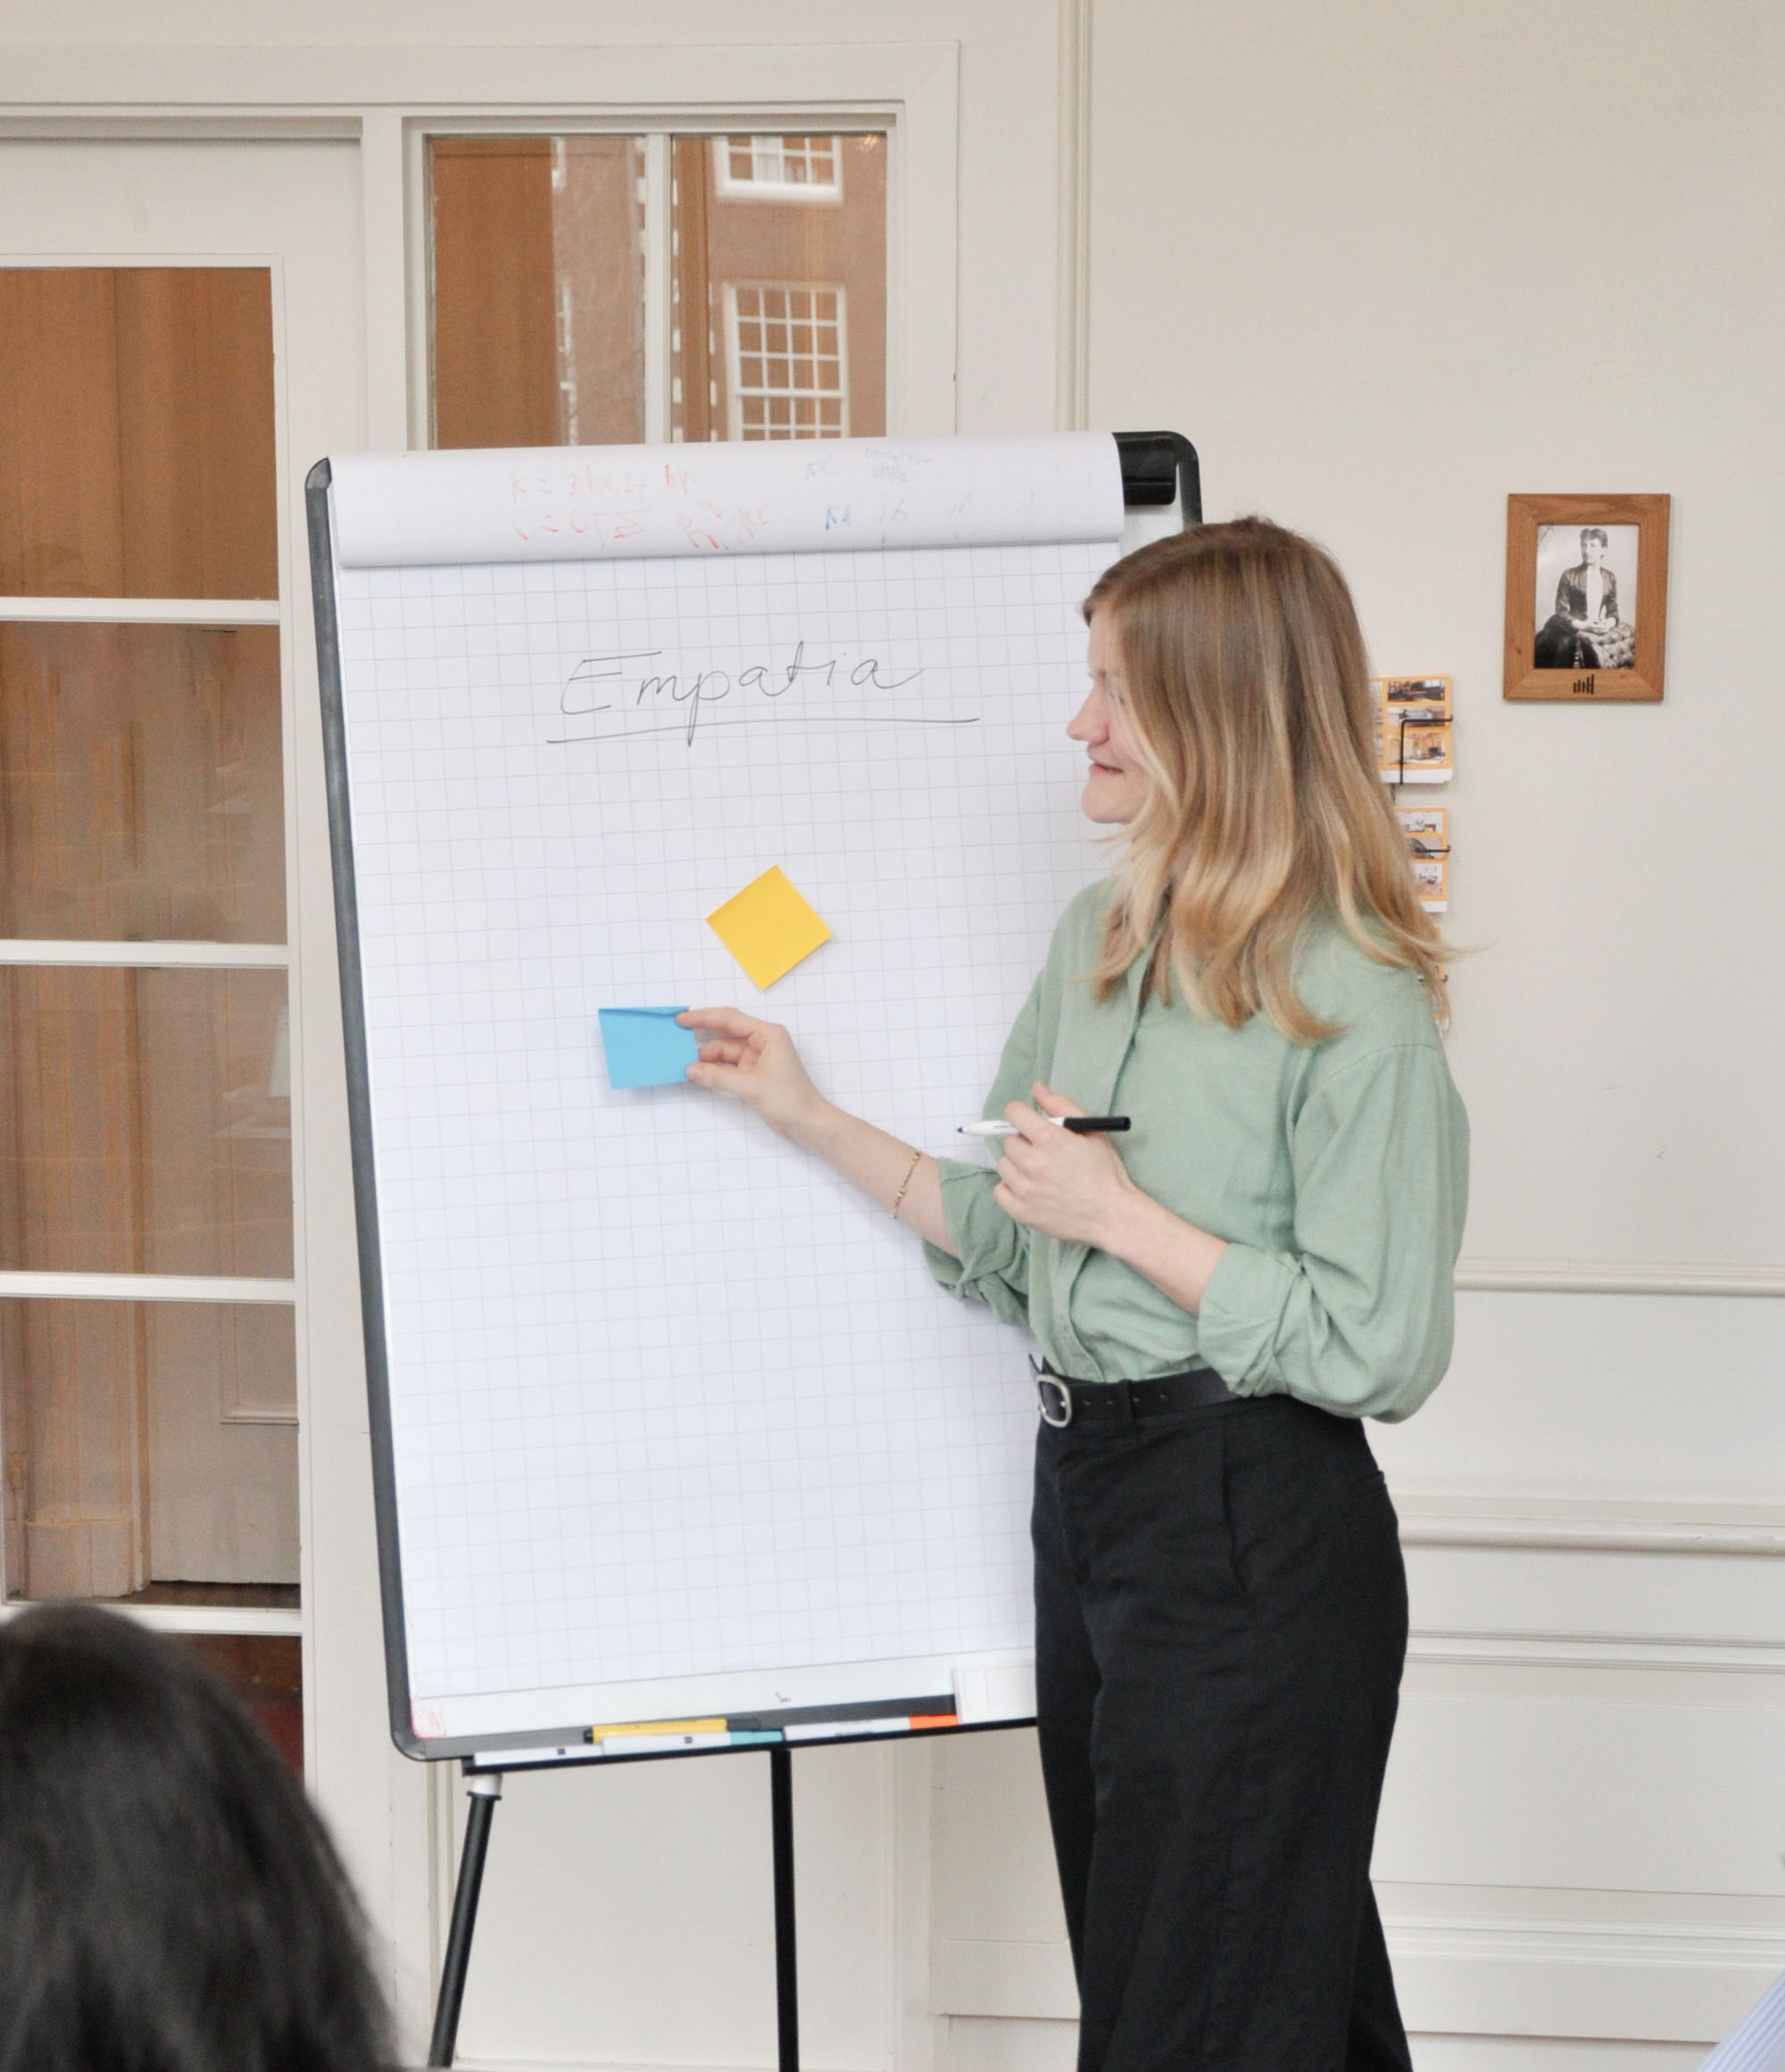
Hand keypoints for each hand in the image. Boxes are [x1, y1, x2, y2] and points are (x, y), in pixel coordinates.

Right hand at [680, 1007, 830, 1144]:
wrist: (809, 1124)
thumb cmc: (790, 1100)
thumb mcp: (751, 1086)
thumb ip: (718, 1076)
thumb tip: (691, 1069)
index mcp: (768, 1034)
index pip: (730, 1019)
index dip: (703, 1017)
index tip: (682, 1019)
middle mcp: (763, 1042)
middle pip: (726, 1035)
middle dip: (702, 1039)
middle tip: (677, 1041)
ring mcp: (758, 1059)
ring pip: (725, 1053)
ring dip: (707, 1059)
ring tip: (685, 1065)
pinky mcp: (755, 1074)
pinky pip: (729, 1067)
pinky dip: (715, 1070)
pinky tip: (699, 1073)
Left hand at [992, 1083, 1138, 1247]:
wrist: (1111, 1215)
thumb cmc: (1105, 1174)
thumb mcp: (1091, 1132)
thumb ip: (1061, 1106)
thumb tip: (1037, 1089)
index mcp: (1050, 1139)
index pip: (1014, 1113)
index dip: (1022, 1114)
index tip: (1028, 1121)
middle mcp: (1033, 1163)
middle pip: (1010, 1141)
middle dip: (1025, 1142)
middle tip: (1044, 1152)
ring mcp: (1025, 1189)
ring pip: (1003, 1164)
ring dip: (1017, 1164)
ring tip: (1039, 1172)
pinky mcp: (1021, 1210)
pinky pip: (1000, 1190)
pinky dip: (1011, 1187)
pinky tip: (1031, 1188)